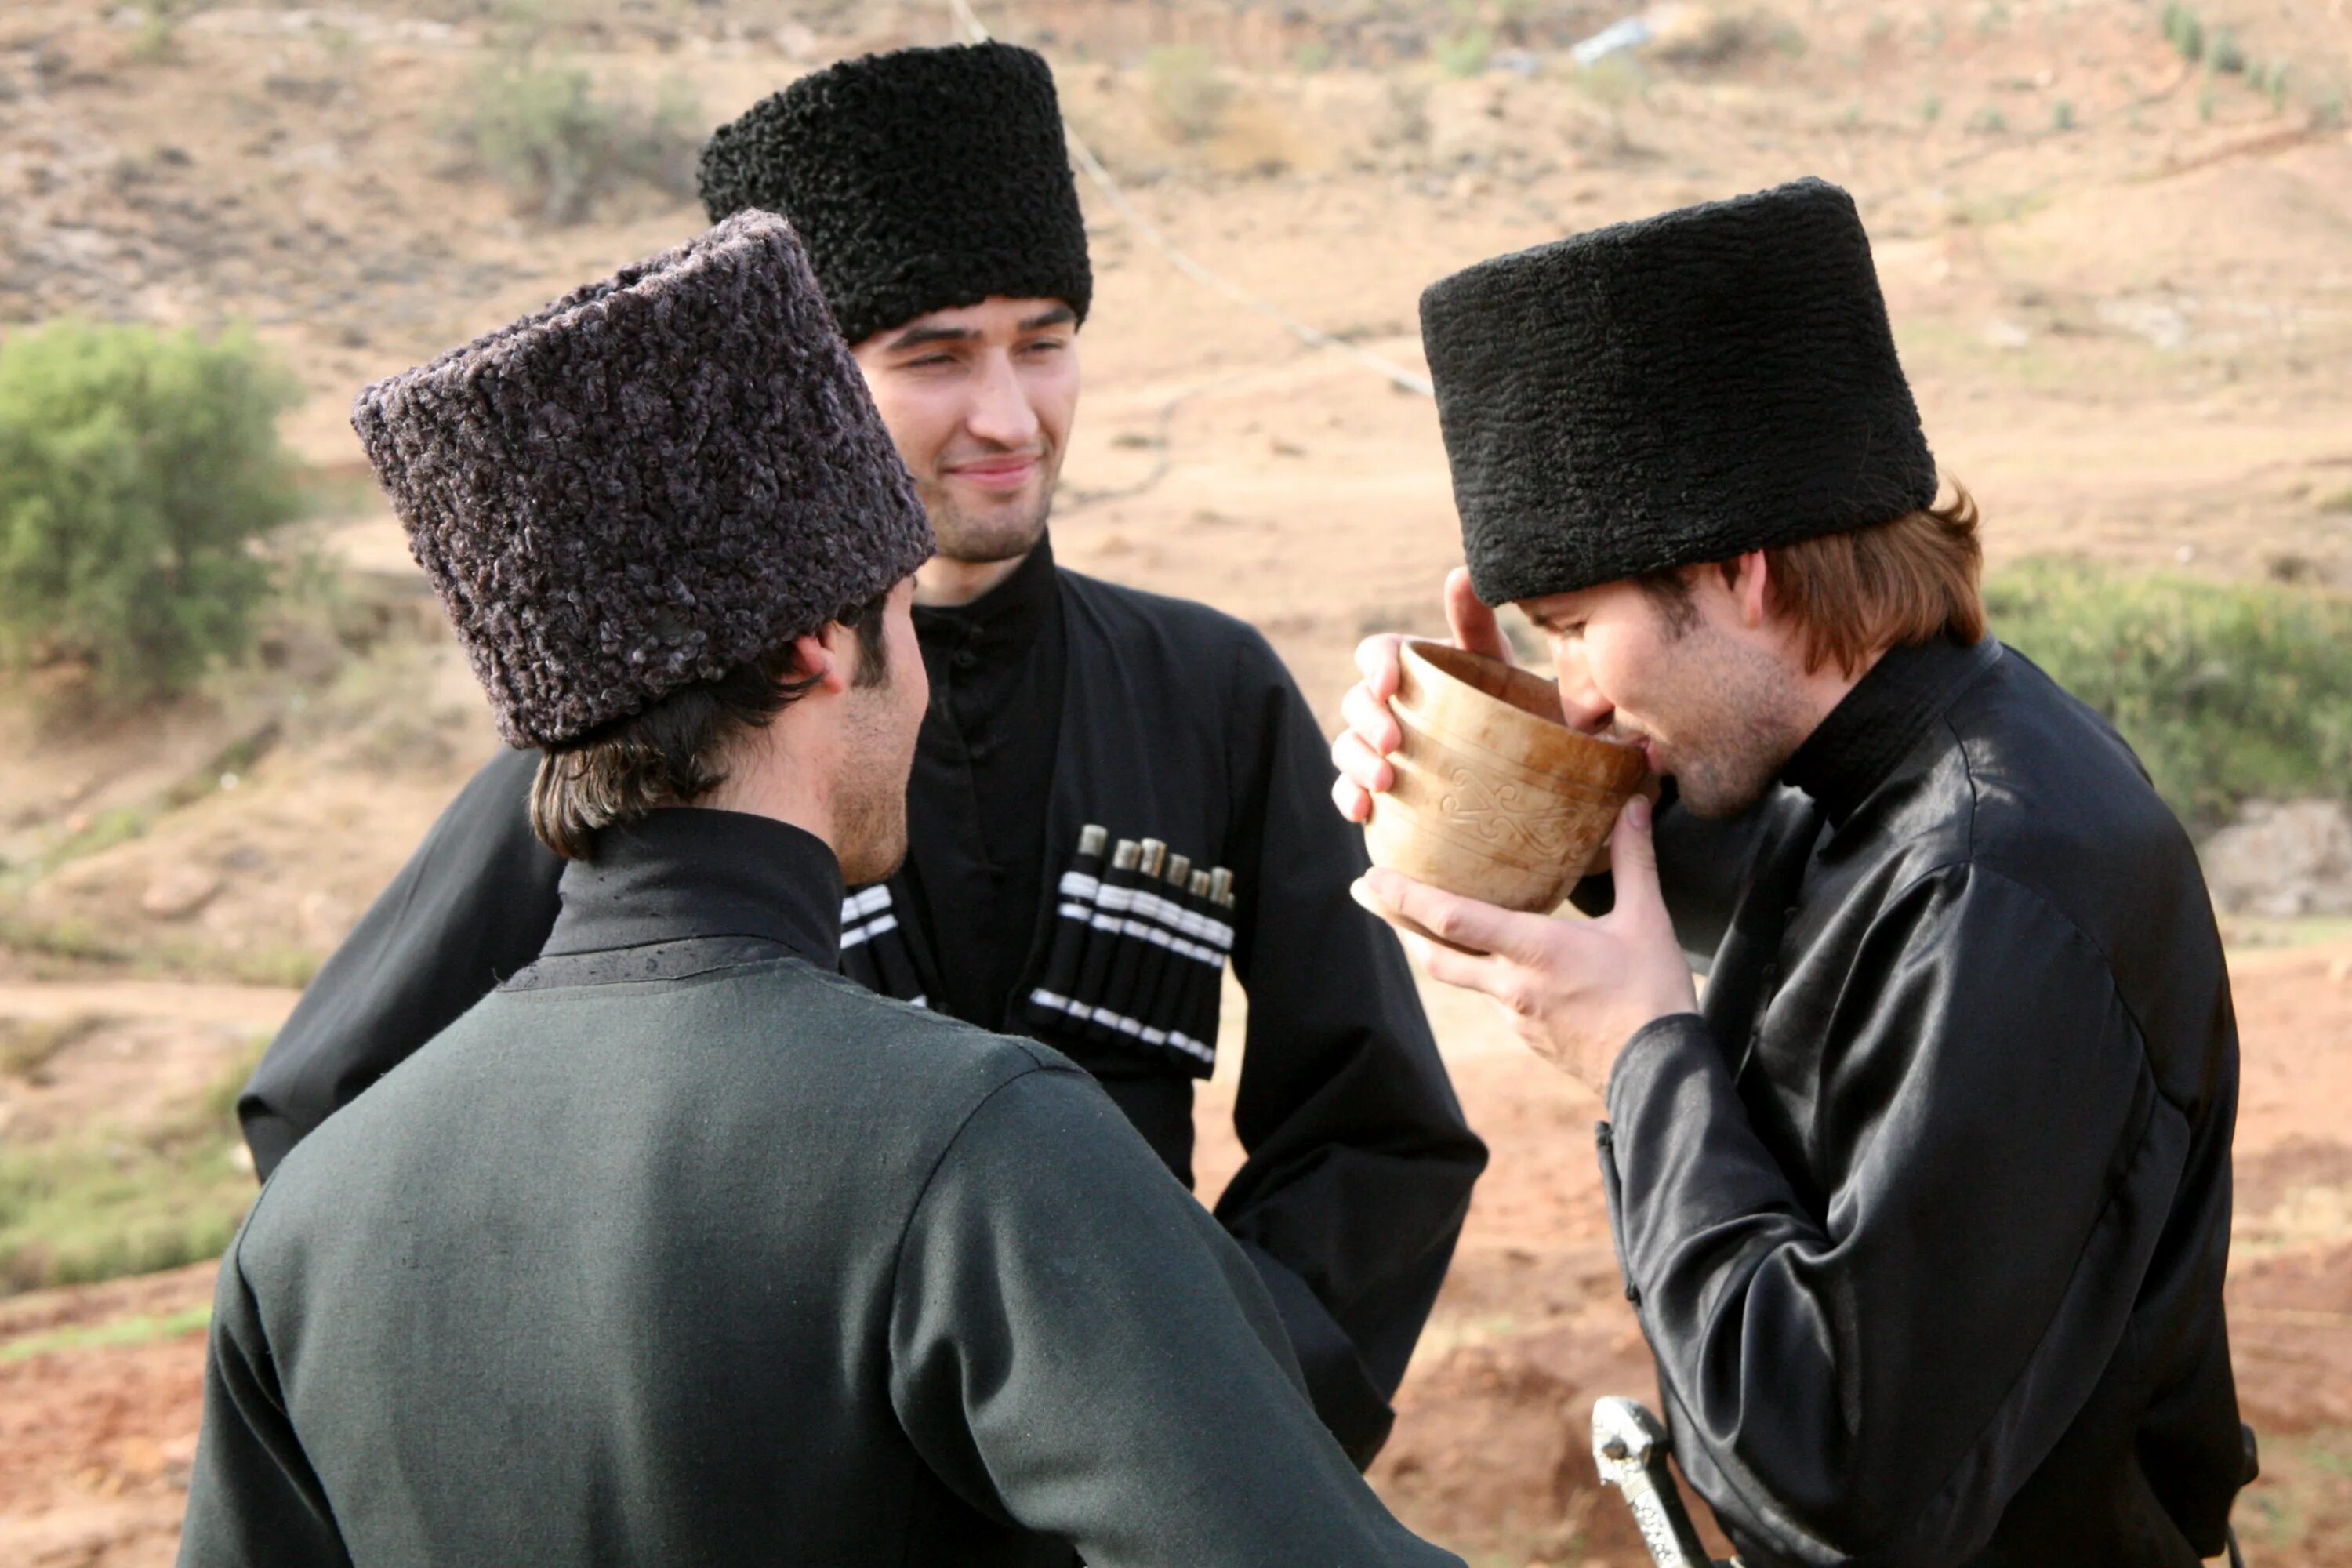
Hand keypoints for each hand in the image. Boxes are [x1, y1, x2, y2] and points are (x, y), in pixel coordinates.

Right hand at [1331, 568, 1510, 823]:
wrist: (1514, 760)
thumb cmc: (1500, 698)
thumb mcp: (1492, 659)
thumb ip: (1474, 619)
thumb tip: (1462, 573)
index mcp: (1406, 664)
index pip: (1375, 653)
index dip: (1375, 666)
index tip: (1389, 685)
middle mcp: (1383, 702)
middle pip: (1356, 702)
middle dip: (1369, 722)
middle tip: (1395, 744)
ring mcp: (1374, 745)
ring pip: (1346, 746)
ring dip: (1358, 763)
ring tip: (1385, 783)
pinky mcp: (1372, 785)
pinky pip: (1346, 788)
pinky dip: (1348, 797)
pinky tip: (1362, 811)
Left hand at [1350, 796, 1698, 1093]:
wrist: (1659, 1075)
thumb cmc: (1653, 994)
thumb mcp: (1646, 920)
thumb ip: (1633, 859)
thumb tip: (1634, 803)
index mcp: (1534, 951)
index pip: (1452, 920)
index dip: (1406, 897)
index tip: (1371, 877)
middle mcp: (1511, 985)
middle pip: (1434, 952)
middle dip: (1395, 919)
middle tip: (1362, 891)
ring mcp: (1513, 1015)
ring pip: (1459, 976)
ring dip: (1431, 945)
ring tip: (1411, 919)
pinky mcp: (1524, 1036)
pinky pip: (1491, 997)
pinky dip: (1478, 972)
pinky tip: (1486, 958)